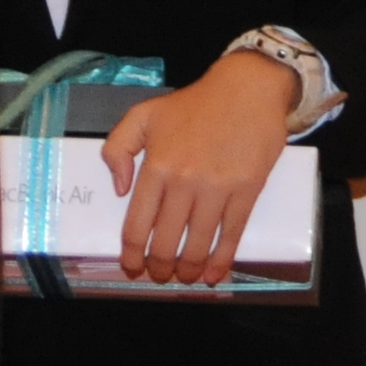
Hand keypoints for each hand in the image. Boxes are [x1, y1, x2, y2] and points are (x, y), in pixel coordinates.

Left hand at [101, 53, 300, 285]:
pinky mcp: (247, 189)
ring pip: (198, 244)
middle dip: (160, 268)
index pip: (137, 225)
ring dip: (188, 270)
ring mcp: (217, 187)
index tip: (132, 268)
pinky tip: (213, 274)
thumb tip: (119, 189)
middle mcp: (184, 182)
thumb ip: (117, 148)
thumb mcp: (143, 115)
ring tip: (185, 278)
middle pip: (166, 242)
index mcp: (156, 166)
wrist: (248, 87)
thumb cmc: (195, 103)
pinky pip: (232, 233)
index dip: (132, 255)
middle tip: (160, 276)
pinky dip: (221, 260)